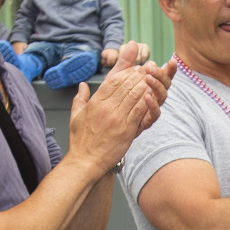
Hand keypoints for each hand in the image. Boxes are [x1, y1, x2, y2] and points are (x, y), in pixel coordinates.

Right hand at [68, 43, 172, 174]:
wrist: (84, 162)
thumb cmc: (80, 141)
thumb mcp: (75, 115)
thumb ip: (80, 98)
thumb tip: (82, 85)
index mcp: (95, 102)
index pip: (112, 80)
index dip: (126, 71)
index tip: (136, 67)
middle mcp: (106, 108)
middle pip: (125, 85)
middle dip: (139, 74)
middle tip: (149, 69)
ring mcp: (116, 119)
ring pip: (134, 95)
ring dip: (145, 84)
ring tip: (154, 78)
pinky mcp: (126, 130)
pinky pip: (139, 111)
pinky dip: (147, 101)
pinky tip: (154, 94)